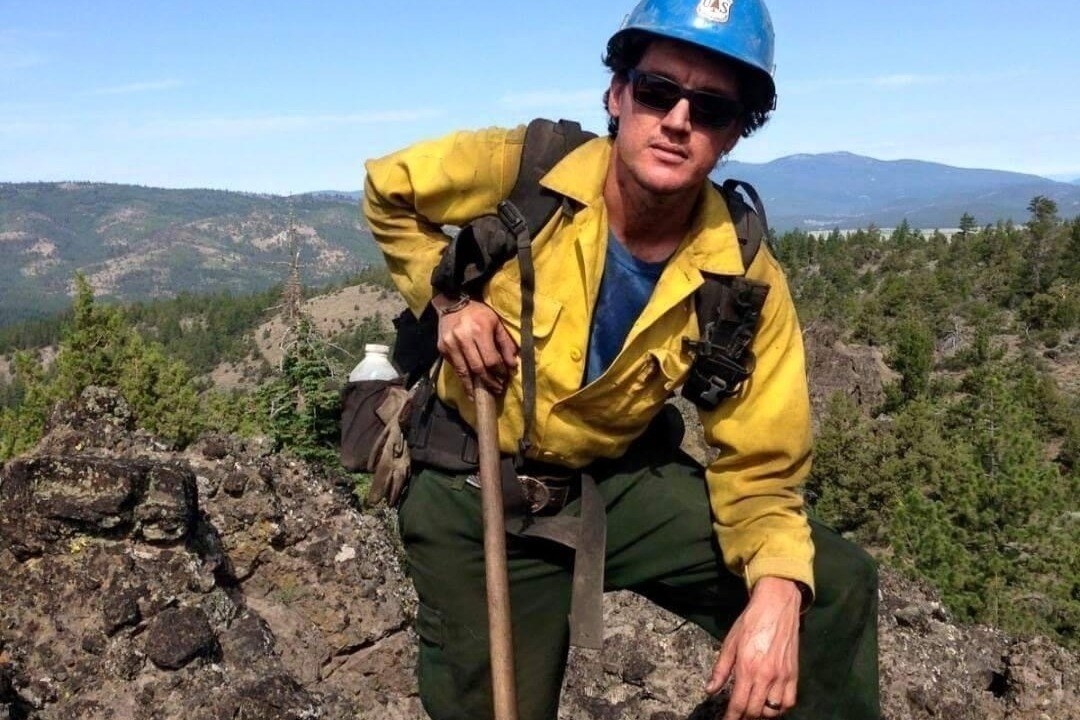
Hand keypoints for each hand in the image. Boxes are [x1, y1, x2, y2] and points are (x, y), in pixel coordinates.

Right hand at [433, 295, 517, 396]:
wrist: (452, 303)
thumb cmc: (479, 313)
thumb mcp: (496, 323)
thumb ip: (506, 343)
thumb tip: (512, 365)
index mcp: (479, 330)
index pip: (491, 359)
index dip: (499, 372)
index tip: (505, 378)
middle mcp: (463, 338)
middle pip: (477, 368)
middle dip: (489, 382)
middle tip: (497, 390)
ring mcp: (450, 344)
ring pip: (464, 372)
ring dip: (475, 387)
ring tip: (483, 395)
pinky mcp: (442, 349)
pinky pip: (455, 368)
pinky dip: (464, 379)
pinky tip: (471, 386)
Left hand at [706, 577, 801, 718]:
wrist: (776, 605)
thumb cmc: (750, 622)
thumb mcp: (730, 643)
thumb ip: (721, 669)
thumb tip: (710, 690)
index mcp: (747, 668)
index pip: (739, 704)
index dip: (731, 717)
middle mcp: (766, 676)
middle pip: (755, 711)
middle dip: (744, 718)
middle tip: (737, 716)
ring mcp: (782, 676)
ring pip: (773, 710)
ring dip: (761, 714)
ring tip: (753, 711)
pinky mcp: (794, 673)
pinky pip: (789, 701)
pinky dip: (780, 708)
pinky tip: (771, 704)